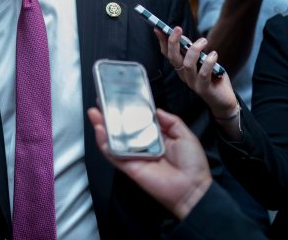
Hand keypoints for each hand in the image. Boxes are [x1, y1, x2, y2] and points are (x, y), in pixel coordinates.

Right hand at [88, 107, 211, 219]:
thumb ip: (170, 120)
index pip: (138, 122)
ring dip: (102, 127)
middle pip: (122, 129)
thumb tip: (155, 109)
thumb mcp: (184, 134)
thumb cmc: (192, 163)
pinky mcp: (130, 167)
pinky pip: (114, 155)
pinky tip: (99, 130)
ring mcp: (135, 156)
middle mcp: (143, 146)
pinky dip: (104, 143)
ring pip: (114, 141)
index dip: (128, 111)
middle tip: (100, 102)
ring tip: (94, 112)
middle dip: (110, 117)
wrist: (193, 188)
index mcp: (156, 137)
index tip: (118, 98)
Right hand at [154, 27, 238, 117]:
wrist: (223, 100)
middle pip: (173, 58)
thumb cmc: (213, 78)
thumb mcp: (201, 61)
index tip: (159, 28)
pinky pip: (203, 74)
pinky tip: (214, 54)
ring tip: (204, 41)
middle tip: (178, 29)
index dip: (162, 42)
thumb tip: (182, 36)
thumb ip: (192, 51)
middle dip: (173, 42)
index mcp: (181, 68)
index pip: (167, 54)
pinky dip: (208, 62)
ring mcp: (193, 83)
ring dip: (194, 50)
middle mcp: (184, 75)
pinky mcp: (204, 88)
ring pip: (187, 65)